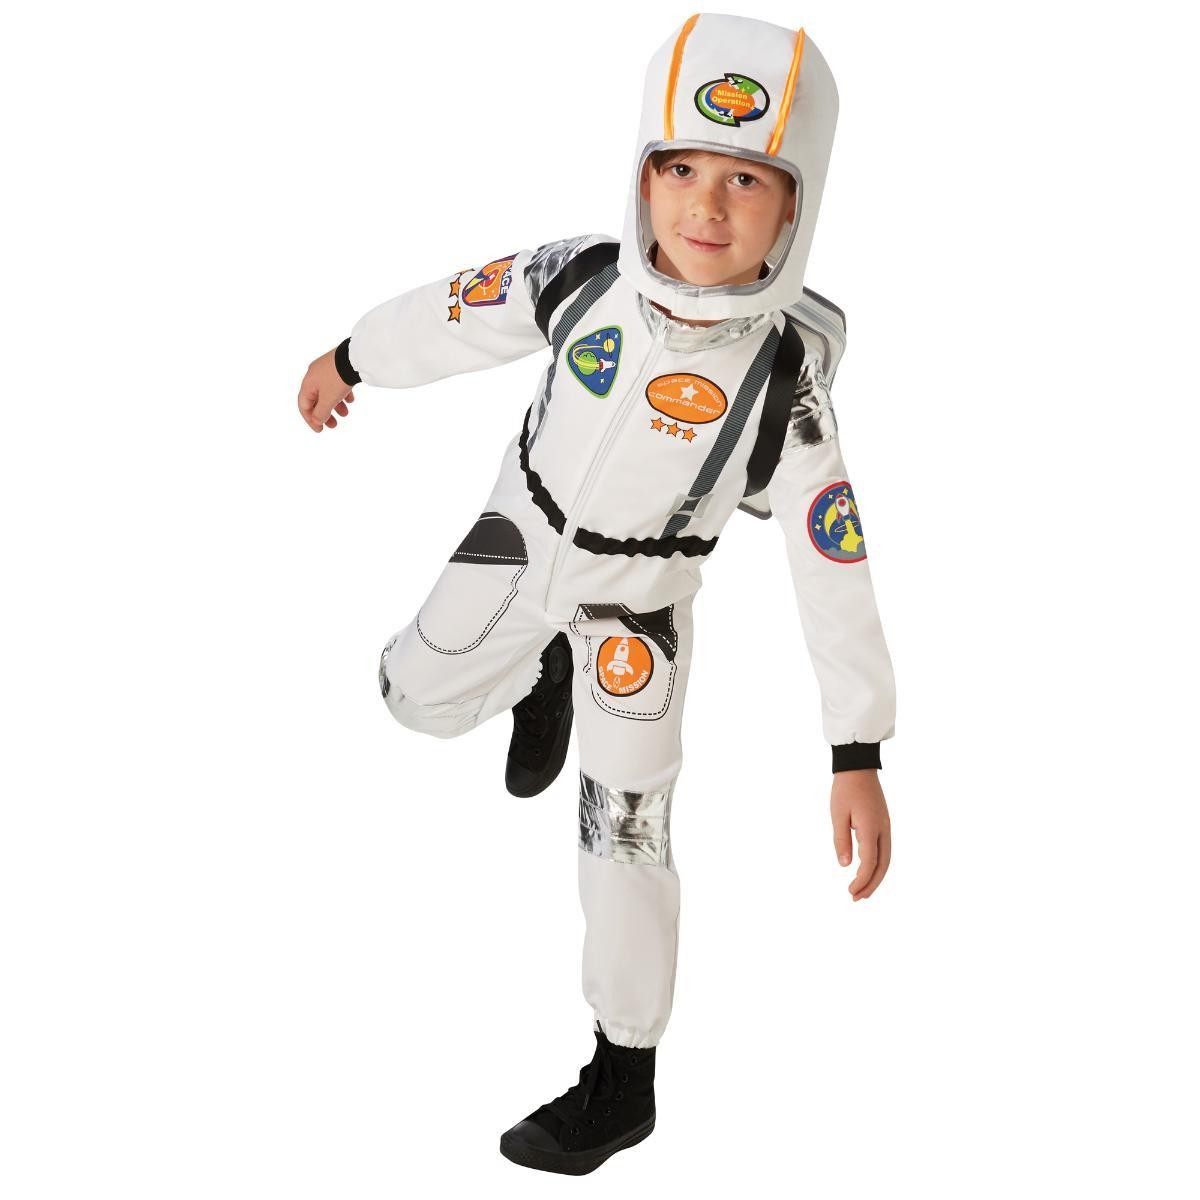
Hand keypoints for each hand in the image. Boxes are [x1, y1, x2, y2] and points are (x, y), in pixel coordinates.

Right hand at [298, 347, 355, 431]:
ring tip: (346, 413)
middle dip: (324, 414)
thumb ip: (321, 412)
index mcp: (308, 383)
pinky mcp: (338, 367)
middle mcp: (314, 375)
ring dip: (335, 405)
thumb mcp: (328, 399)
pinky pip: (337, 384)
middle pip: (316, 399)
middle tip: (333, 425)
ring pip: (328, 392)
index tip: (320, 430)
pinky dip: (342, 394)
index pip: (303, 405)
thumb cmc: (338, 378)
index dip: (310, 420)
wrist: (353, 357)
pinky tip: (351, 400)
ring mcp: (326, 370)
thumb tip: (317, 420)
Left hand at [830, 769, 890, 901]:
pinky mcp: (884, 824)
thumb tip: (845, 865)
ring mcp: (886, 827)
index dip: (861, 880)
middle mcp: (883, 829)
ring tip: (863, 891)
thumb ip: (841, 840)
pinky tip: (868, 871)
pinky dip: (878, 865)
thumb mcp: (837, 814)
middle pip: (883, 865)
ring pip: (886, 859)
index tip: (850, 892)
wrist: (859, 766)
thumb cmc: (845, 789)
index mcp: (871, 827)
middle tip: (857, 898)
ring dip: (876, 877)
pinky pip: (885, 850)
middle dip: (871, 884)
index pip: (870, 862)